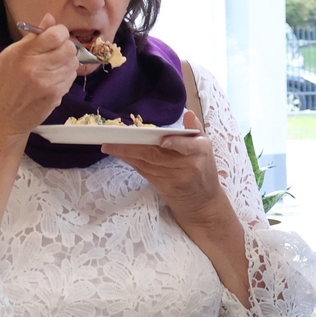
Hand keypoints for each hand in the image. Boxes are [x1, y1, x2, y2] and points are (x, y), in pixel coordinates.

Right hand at [0, 14, 80, 136]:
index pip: (56, 35)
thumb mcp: (7, 56)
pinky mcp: (57, 96)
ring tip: (52, 65)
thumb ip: (32, 38)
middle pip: (69, 48)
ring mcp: (49, 84)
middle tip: (55, 50)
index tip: (54, 35)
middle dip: (65, 45)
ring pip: (73, 63)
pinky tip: (53, 78)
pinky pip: (70, 78)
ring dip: (66, 61)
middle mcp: (37, 68)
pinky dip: (65, 75)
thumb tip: (50, 18)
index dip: (58, 32)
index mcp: (22, 54)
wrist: (0, 120)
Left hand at [103, 111, 224, 222]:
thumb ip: (194, 130)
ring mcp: (175, 178)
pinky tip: (120, 155)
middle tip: (114, 138)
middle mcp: (188, 165)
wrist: (202, 202)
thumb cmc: (203, 168)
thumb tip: (188, 114)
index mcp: (200, 150)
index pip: (187, 146)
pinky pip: (144, 172)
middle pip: (157, 155)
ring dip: (127, 154)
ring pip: (147, 163)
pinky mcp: (164, 187)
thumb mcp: (205, 147)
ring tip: (110, 145)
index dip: (175, 143)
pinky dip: (131, 162)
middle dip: (133, 146)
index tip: (163, 141)